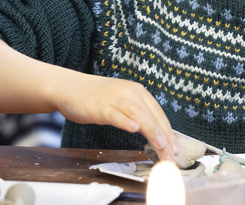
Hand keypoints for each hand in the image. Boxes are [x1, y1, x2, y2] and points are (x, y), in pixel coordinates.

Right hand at [55, 74, 178, 161]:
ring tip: (160, 145)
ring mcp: (115, 98)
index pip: (158, 113)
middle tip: (170, 156)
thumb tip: (154, 132)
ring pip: (138, 114)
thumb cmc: (95, 98)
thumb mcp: (122, 101)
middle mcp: (130, 92)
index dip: (168, 131)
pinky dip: (126, 121)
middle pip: (152, 116)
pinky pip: (116, 114)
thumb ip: (137, 113)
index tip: (175, 149)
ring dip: (151, 130)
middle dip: (164, 137)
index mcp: (138, 91)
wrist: (69, 87)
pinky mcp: (101, 106)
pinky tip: (134, 129)